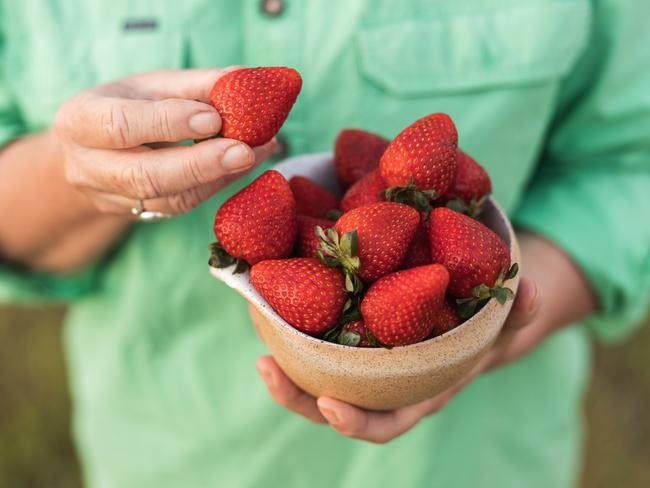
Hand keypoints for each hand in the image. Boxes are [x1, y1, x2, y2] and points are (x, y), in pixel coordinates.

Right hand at [54, 68, 275, 216]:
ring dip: (218, 177)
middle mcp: (89, 167)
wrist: (89, 155)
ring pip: (169, 198)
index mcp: (81, 121)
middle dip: (200, 164)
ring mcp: (112, 198)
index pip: (121, 125)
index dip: (169, 123)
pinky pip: (182, 206)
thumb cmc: (123, 108)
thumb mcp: (149, 87)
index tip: (213, 117)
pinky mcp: (139, 215)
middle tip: (244, 151)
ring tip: (255, 153)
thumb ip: (194, 85)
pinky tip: (243, 166)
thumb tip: (244, 80)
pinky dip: (217, 185)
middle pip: (145, 175)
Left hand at [255, 232, 596, 442]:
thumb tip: (527, 290)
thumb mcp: (506, 318)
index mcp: (417, 391)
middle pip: (332, 405)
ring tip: (258, 329)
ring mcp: (362, 360)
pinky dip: (293, 323)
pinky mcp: (349, 331)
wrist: (465, 309)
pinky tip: (272, 298)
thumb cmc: (483, 322)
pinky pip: (315, 336)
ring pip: (315, 372)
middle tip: (266, 366)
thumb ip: (519, 310)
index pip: (385, 423)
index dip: (356, 424)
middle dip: (297, 396)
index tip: (329, 406)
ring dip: (284, 359)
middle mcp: (383, 383)